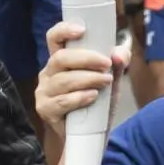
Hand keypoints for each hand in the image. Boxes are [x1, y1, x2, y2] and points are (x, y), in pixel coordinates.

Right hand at [36, 21, 126, 136]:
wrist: (91, 135)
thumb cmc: (97, 102)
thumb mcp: (111, 80)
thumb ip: (118, 64)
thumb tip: (119, 53)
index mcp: (60, 60)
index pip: (54, 38)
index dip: (64, 30)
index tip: (82, 30)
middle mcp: (48, 73)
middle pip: (60, 58)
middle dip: (86, 59)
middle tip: (106, 64)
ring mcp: (44, 92)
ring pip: (63, 80)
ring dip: (87, 79)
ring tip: (104, 82)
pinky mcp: (46, 110)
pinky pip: (61, 101)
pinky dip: (79, 98)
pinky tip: (92, 97)